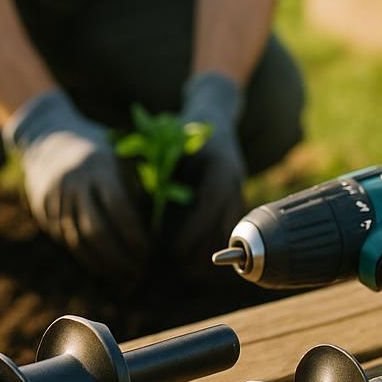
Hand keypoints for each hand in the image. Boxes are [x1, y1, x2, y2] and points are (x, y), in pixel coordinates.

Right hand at [4, 89, 149, 276]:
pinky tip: (105, 267)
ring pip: (78, 241)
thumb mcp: (119, 157)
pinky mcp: (43, 210)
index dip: (134, 235)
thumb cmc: (98, 151)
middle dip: (120, 257)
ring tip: (126, 276)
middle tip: (140, 271)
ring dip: (104, 264)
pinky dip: (87, 258)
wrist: (47, 139)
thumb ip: (137, 186)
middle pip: (95, 230)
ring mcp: (55, 198)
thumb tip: (158, 227)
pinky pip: (66, 241)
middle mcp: (73, 183)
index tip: (150, 252)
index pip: (118, 208)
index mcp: (98, 167)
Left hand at [175, 72, 246, 265]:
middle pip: (227, 224)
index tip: (174, 252)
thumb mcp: (169, 145)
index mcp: (218, 165)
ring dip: (213, 250)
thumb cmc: (183, 128)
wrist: (214, 111)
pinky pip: (232, 223)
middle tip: (181, 270)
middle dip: (206, 250)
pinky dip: (217, 240)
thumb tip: (142, 205)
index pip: (210, 206)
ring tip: (189, 269)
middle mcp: (234, 177)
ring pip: (233, 227)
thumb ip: (161, 172)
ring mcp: (239, 185)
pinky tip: (198, 253)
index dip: (193, 232)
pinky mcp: (239, 193)